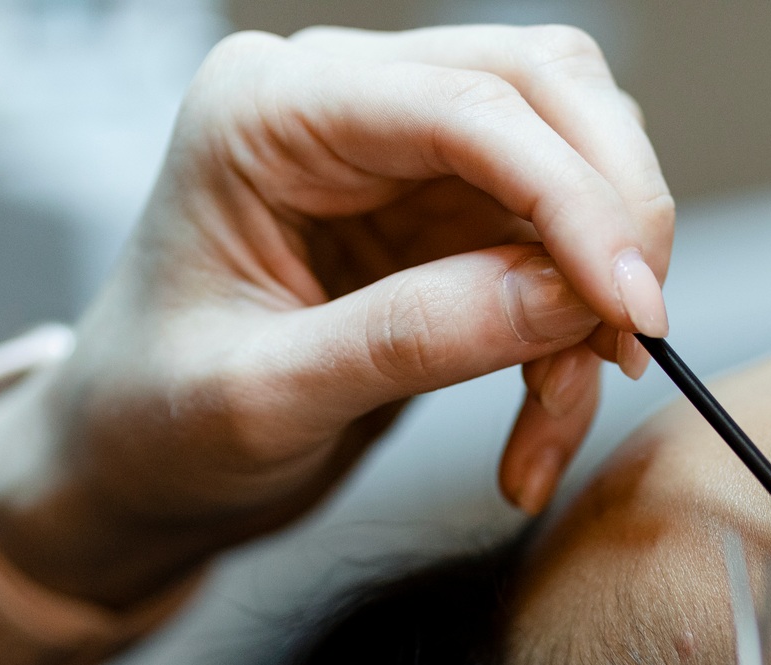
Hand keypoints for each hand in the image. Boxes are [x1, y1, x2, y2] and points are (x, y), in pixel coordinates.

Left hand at [0, 24, 670, 608]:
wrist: (134, 466)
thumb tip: (565, 297)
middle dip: (613, 216)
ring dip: (596, 296)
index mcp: (271, 111)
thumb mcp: (265, 399)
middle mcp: (345, 103)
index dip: (572, 196)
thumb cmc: (156, 423)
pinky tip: (538, 430)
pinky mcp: (448, 217)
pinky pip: (563, 255)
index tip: (630, 306)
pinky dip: (575, 345)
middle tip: (636, 338)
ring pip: (577, 165)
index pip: (468, 104)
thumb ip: (410, 338)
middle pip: (546, 91)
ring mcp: (404, 155)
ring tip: (554, 415)